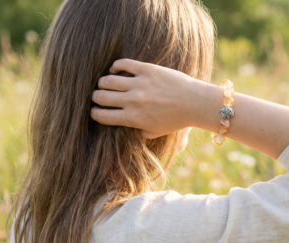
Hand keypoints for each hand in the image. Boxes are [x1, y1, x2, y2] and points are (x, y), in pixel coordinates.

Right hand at [90, 59, 214, 138]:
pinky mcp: (147, 69)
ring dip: (102, 82)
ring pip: (108, 80)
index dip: (94, 114)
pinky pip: (123, 64)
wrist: (194, 102)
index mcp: (133, 119)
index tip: (94, 111)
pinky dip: (115, 66)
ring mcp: (139, 84)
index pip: (103, 116)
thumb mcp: (155, 132)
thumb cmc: (176, 121)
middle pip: (101, 97)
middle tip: (97, 96)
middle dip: (95, 97)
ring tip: (104, 83)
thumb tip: (126, 128)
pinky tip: (114, 69)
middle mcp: (133, 101)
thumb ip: (138, 132)